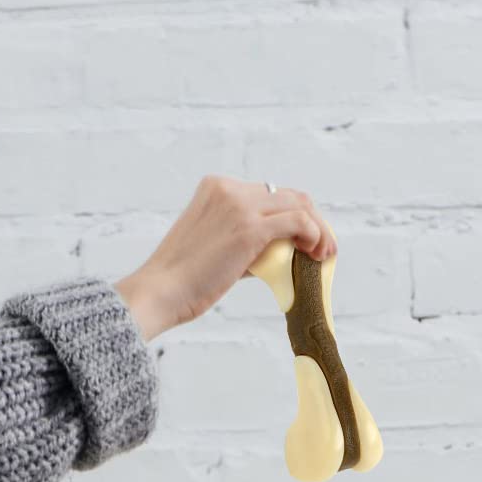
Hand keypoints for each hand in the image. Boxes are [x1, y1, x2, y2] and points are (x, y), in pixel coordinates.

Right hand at [114, 176, 335, 341]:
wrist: (158, 293)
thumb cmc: (180, 283)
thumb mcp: (212, 249)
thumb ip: (244, 242)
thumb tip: (276, 253)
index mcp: (215, 188)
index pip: (267, 193)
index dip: (291, 214)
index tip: (304, 238)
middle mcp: (228, 188)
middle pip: (286, 195)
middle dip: (311, 219)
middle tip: (321, 247)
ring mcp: (239, 205)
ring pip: (297, 204)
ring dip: (318, 228)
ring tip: (324, 254)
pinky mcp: (249, 227)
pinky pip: (296, 221)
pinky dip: (313, 234)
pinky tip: (315, 253)